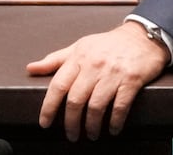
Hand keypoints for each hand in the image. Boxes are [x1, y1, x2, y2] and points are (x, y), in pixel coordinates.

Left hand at [26, 21, 168, 140]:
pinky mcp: (131, 80)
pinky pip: (120, 106)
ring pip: (96, 105)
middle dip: (70, 122)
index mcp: (78, 57)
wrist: (141, 37)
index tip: (44, 123)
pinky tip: (112, 129)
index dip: (49, 106)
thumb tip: (30, 69)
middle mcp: (93, 65)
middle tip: (71, 135)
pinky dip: (115, 121)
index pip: (58, 85)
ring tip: (91, 135)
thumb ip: (55, 60)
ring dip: (91, 125)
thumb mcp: (78, 47)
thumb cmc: (107, 44)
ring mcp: (113, 73)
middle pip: (75, 99)